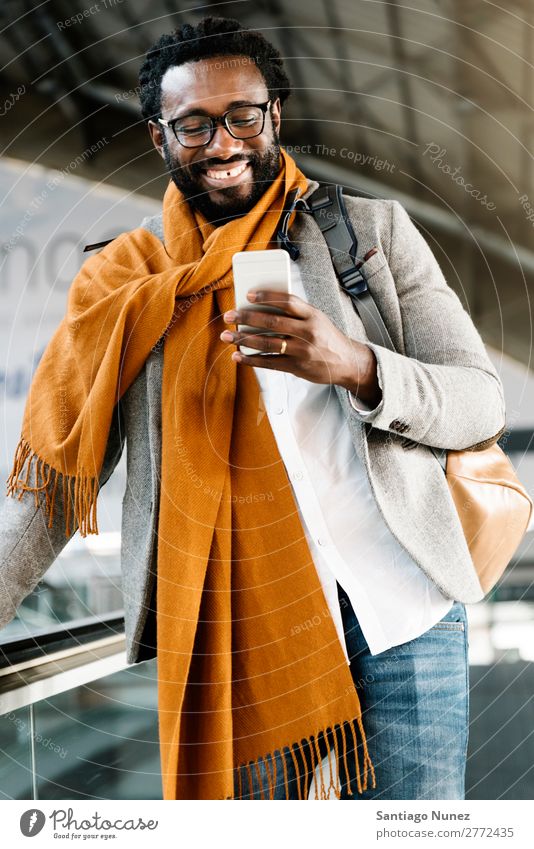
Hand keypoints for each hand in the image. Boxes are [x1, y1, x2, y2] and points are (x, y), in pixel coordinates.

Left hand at [220, 288, 381, 405]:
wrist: (347, 362)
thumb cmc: (327, 338)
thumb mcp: (317, 319)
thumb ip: (296, 313)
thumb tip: (263, 307)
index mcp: (312, 315)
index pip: (288, 301)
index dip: (267, 296)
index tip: (248, 295)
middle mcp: (308, 331)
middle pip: (272, 322)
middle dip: (247, 318)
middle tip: (230, 316)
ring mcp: (302, 350)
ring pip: (267, 343)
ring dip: (244, 339)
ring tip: (228, 336)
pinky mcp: (296, 366)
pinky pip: (269, 362)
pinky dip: (252, 359)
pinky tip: (239, 356)